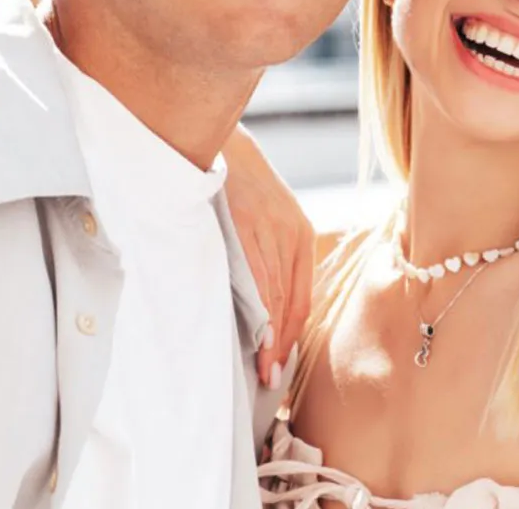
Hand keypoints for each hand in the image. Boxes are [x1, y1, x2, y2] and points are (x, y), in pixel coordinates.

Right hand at [223, 124, 313, 388]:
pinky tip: (253, 331)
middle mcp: (291, 233)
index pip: (301, 297)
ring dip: (268, 335)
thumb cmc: (236, 185)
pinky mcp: (247, 223)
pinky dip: (256, 306)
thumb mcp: (265, 217)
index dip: (292, 336)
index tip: (280, 366)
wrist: (216, 139)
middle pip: (290, 302)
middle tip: (271, 379)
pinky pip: (255, 275)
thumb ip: (268, 257)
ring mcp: (269, 228)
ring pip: (273, 294)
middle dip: (281, 345)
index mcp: (299, 233)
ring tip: (261, 367)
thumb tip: (261, 309)